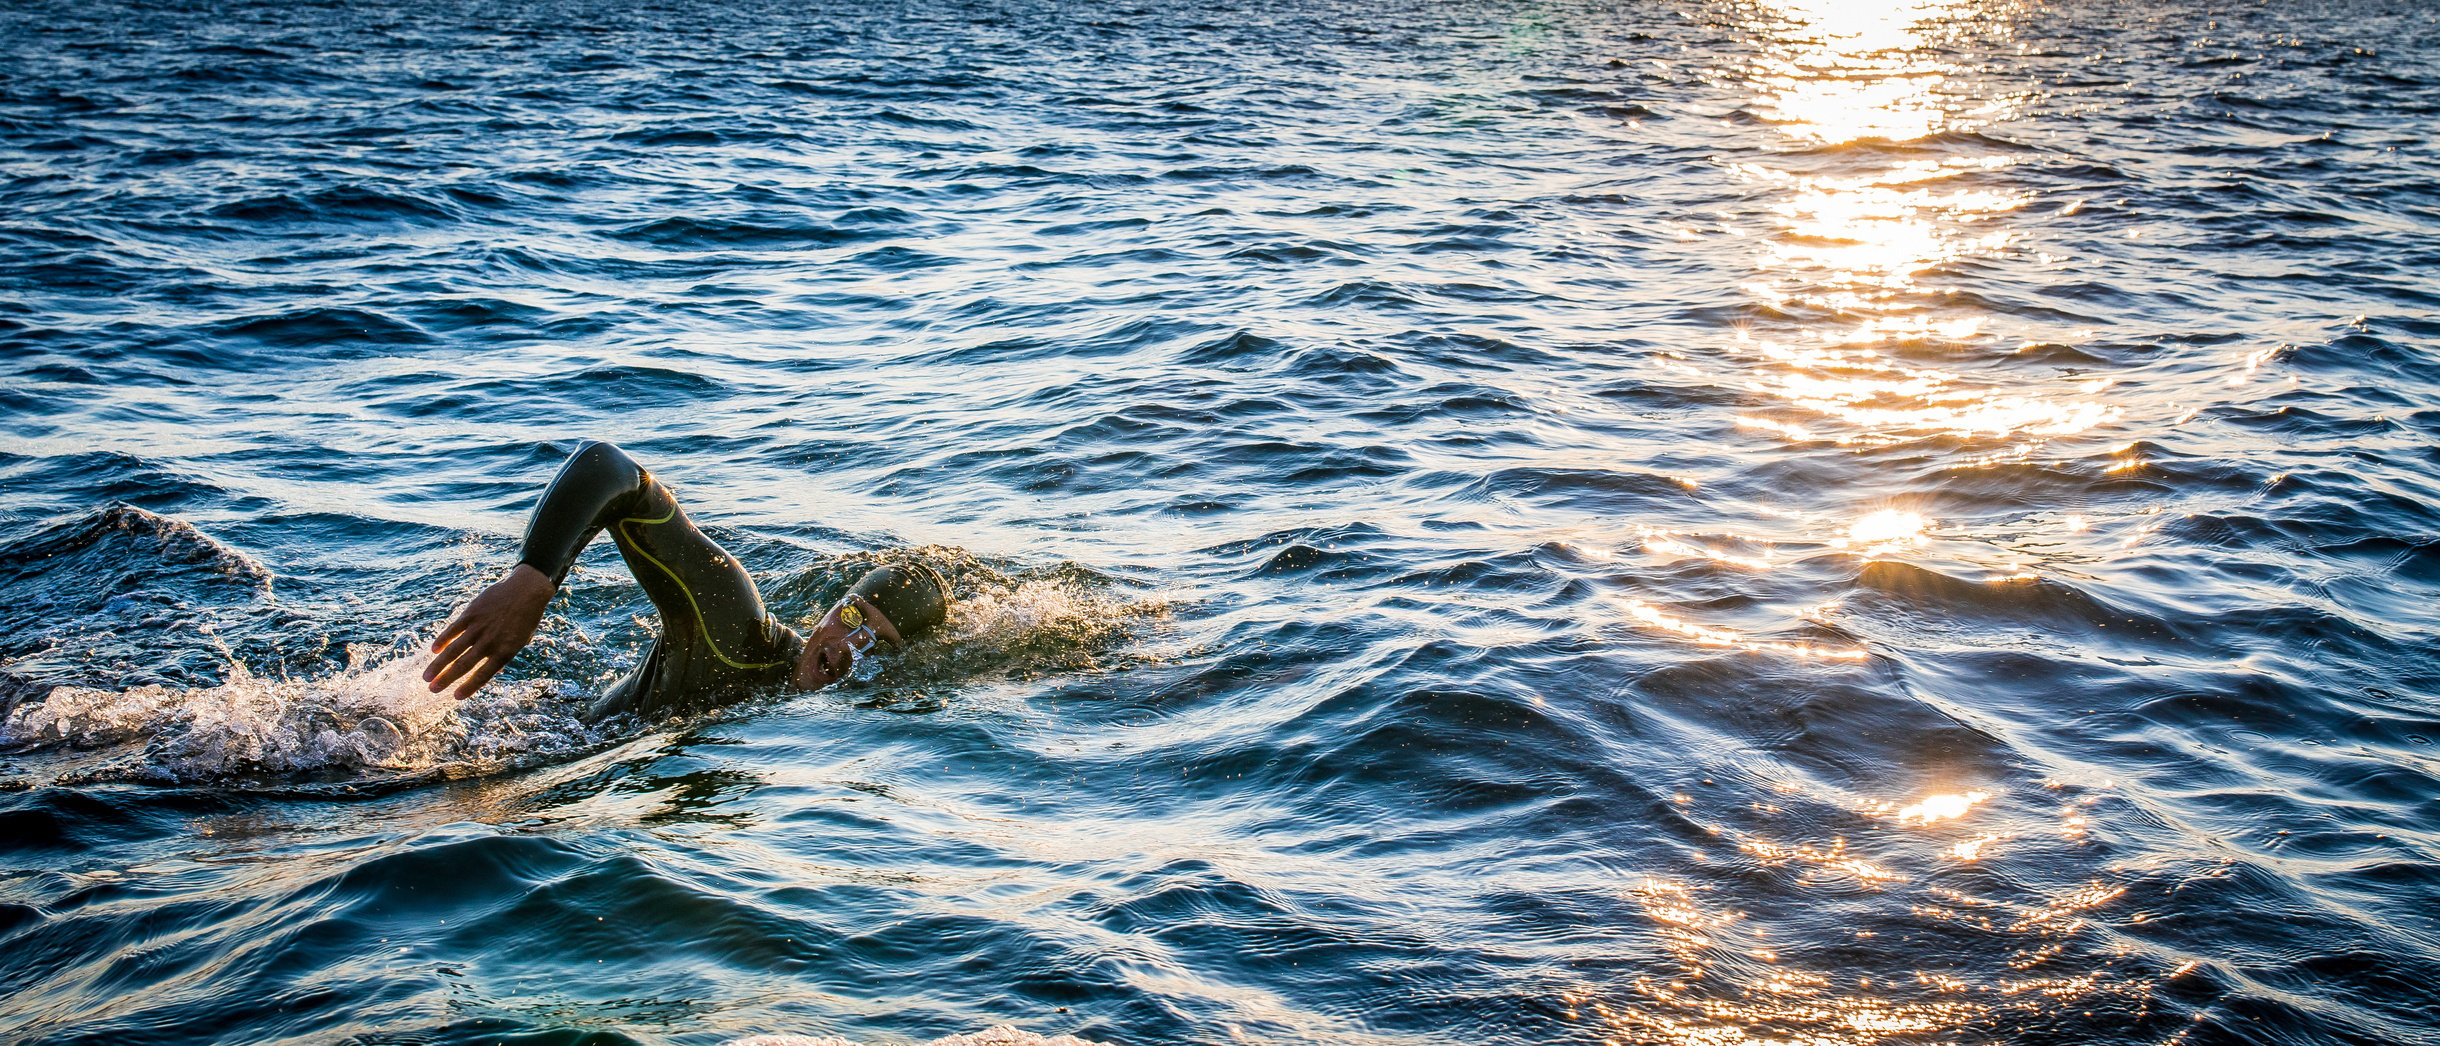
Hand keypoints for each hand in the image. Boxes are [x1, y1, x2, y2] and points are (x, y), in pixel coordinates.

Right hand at [425, 563, 555, 698]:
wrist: (526, 590)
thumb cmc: (525, 618)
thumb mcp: (520, 641)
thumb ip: (504, 655)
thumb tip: (493, 671)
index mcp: (505, 652)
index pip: (483, 675)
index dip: (469, 687)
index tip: (456, 697)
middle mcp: (490, 642)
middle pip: (463, 665)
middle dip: (446, 679)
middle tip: (432, 690)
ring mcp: (479, 627)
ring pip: (453, 650)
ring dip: (438, 665)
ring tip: (426, 677)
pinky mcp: (471, 613)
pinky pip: (453, 630)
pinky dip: (442, 640)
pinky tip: (434, 651)